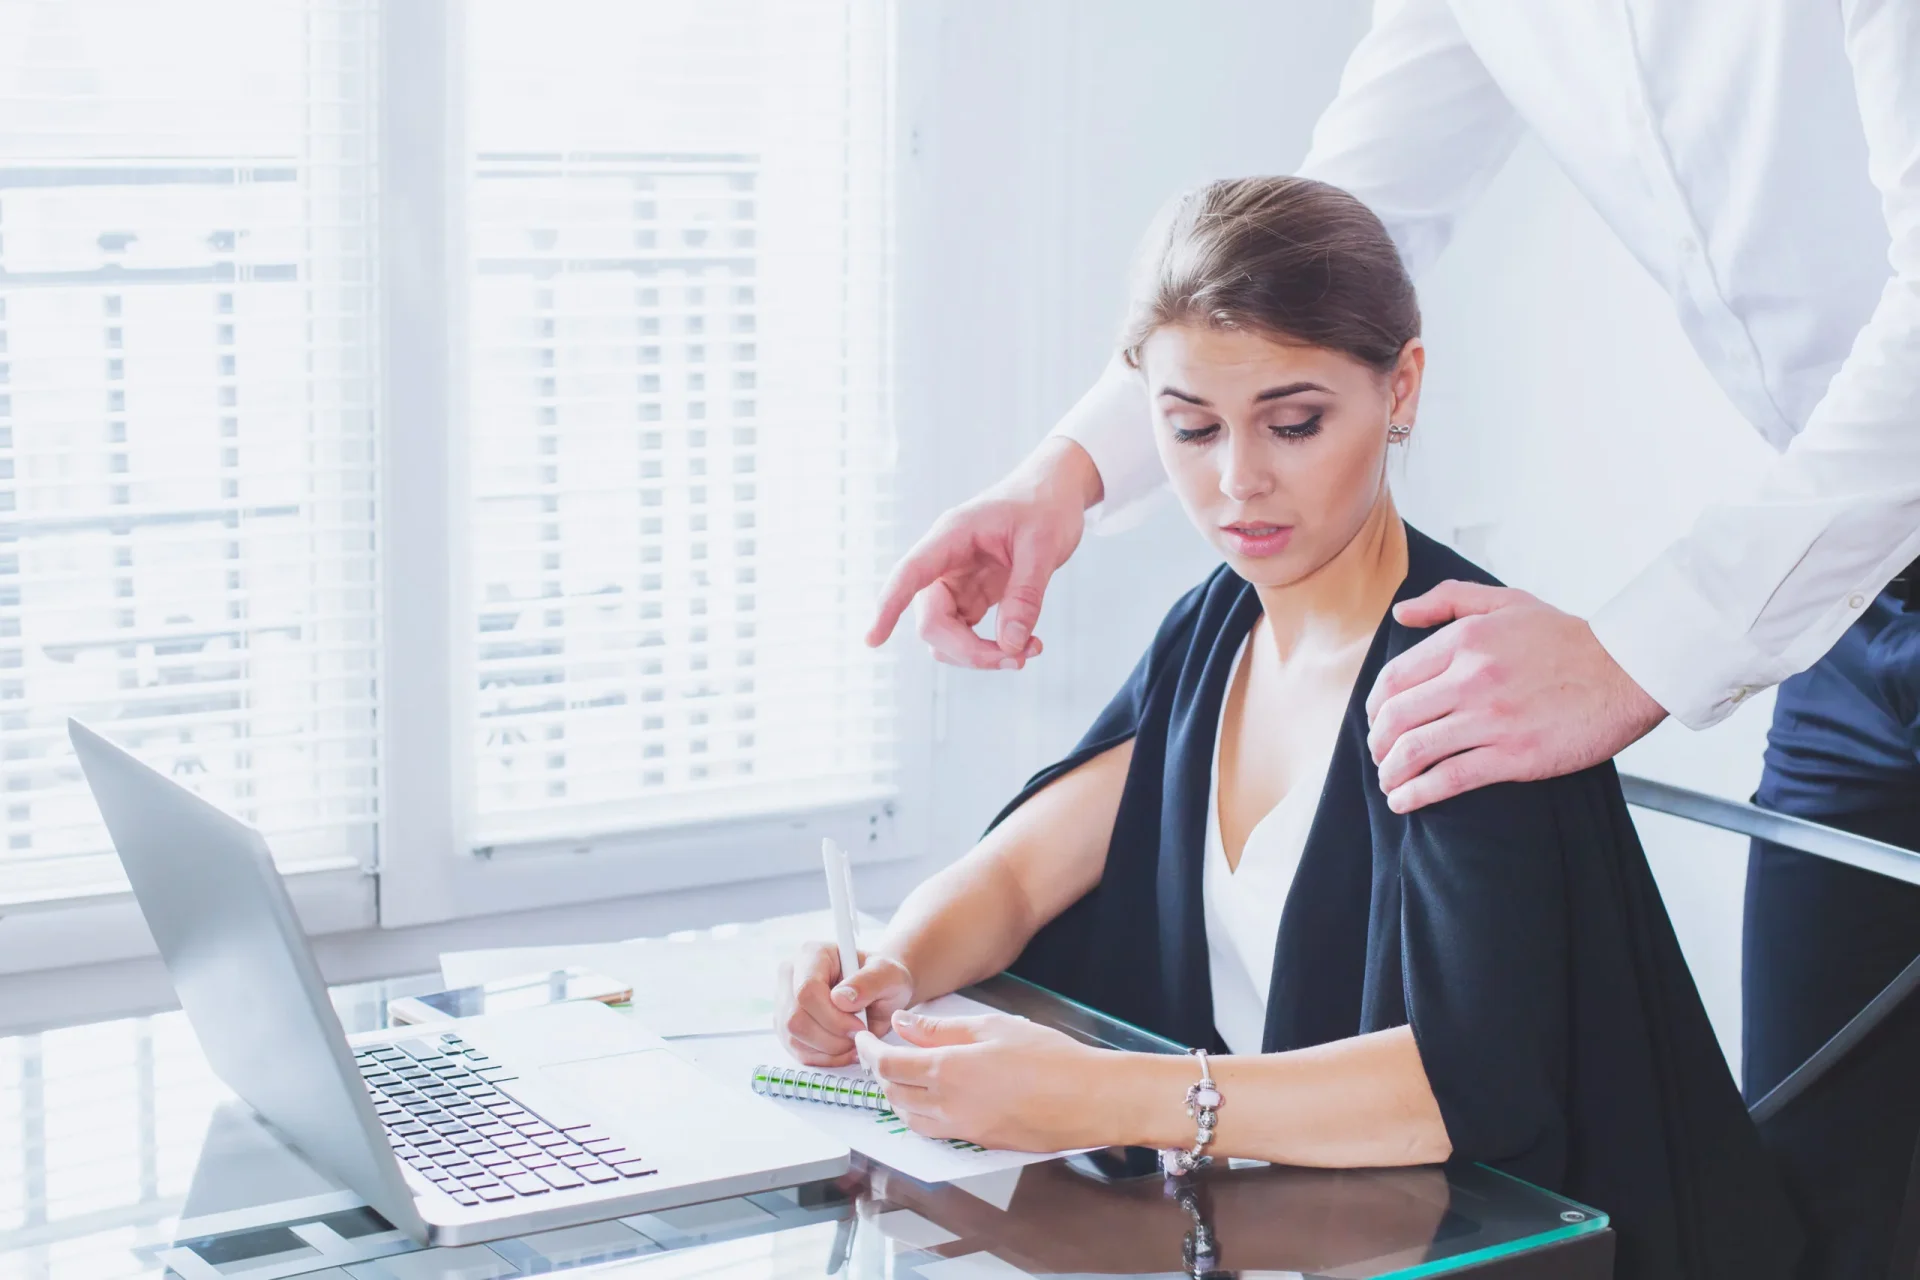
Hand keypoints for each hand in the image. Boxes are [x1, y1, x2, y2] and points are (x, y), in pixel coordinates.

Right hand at [776, 942, 914, 1067]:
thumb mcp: (890, 975)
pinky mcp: (786, 1027)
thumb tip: (841, 998)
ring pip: (793, 1037)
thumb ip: (870, 981)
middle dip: (832, 1036)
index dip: (832, 1016)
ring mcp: (785, 1002)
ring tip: (854, 1041)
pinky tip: (844, 1049)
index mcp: (813, 954)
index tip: (860, 1025)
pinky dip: (824, 1057)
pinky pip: (797, 1051)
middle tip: (858, 1035)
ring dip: (829, 1049)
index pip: (807, 990)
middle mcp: (792, 975)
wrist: (881, 994)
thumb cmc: (884, 980)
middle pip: (795, 1018)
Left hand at [856, 1010, 1105, 1152]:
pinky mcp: (979, 1143)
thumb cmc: (1051, 1059)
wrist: (1090, 1099)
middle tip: (880, 1052)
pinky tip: (935, 1095)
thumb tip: (904, 1024)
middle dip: (879, 1073)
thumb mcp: (992, 1027)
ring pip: (909, 1118)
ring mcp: (964, 1130)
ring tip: (904, 1073)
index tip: (864, 1040)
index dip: (868, 1052)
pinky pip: (935, 1130)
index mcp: (948, 1072)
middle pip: (892, 1094)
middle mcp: (949, 1107)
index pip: (887, 1066)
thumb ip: (941, 1028)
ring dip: (897, 1096)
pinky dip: (921, 1113)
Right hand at [865, 437, 1100, 668]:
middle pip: (933, 621)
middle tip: (1017, 660)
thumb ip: (1026, 595)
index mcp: (952, 536)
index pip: (910, 573)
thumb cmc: (1046, 507)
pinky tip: (1028, 644)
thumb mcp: (1043, 547)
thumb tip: (1011, 645)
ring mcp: (958, 582)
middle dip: (968, 650)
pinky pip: (969, 634)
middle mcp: (946, 562)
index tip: (871, 639)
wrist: (1058, 493)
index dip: (889, 606)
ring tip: (1030, 650)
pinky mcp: (974, 596)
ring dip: (981, 655)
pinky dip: (994, 648)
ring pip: (947, 635)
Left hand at [1364, 581, 1666, 812]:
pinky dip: (1417, 793)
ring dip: (1390, 771)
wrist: (1629, 671)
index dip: (1373, 707)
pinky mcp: (1515, 756)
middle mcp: (1471, 679)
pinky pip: (1449, 779)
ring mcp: (1492, 720)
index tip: (1374, 721)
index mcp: (1464, 642)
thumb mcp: (1506, 603)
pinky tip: (1406, 800)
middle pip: (1396, 718)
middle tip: (1379, 755)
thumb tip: (1401, 614)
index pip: (1394, 679)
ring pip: (1416, 750)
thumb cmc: (1568, 639)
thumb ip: (1448, 600)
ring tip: (1389, 781)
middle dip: (1376, 743)